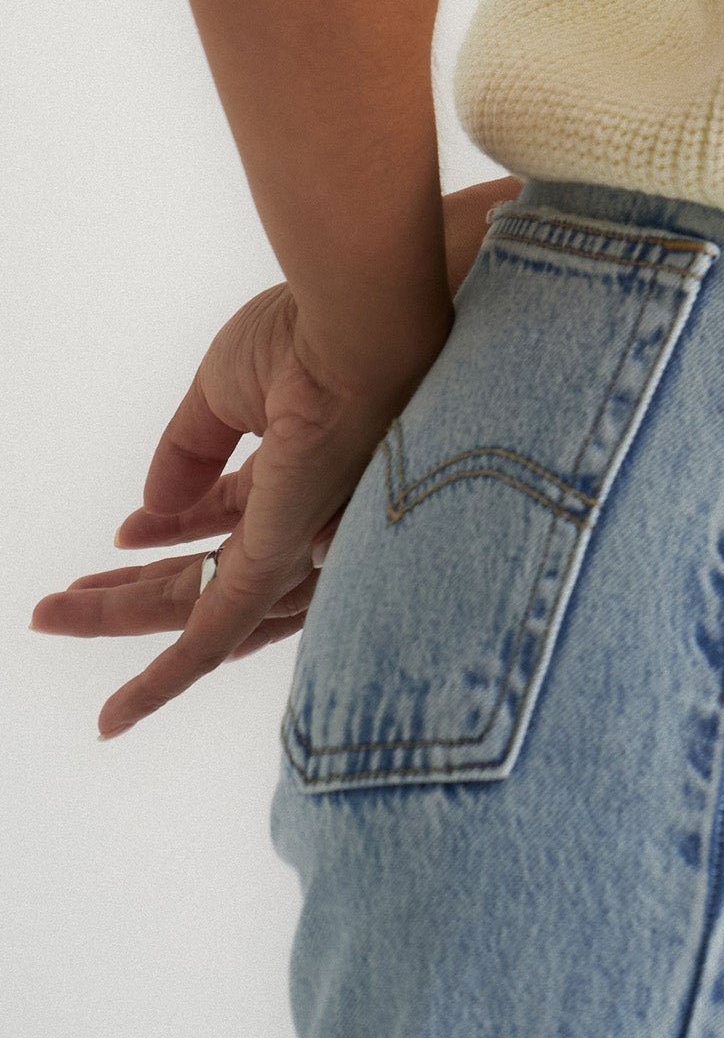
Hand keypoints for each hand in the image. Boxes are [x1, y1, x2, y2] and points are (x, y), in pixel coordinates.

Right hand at [30, 275, 449, 738]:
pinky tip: (113, 716)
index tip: (123, 536)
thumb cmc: (311, 335)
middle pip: (204, 569)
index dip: (173, 527)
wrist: (357, 322)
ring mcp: (293, 546)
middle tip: (66, 596)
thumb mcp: (228, 388)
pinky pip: (211, 641)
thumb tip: (151, 506)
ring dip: (120, 616)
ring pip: (192, 606)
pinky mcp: (277, 568)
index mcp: (300, 466)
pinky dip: (161, 682)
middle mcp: (303, 516)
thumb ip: (189, 451)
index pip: (228, 515)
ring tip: (50, 613)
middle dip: (133, 584)